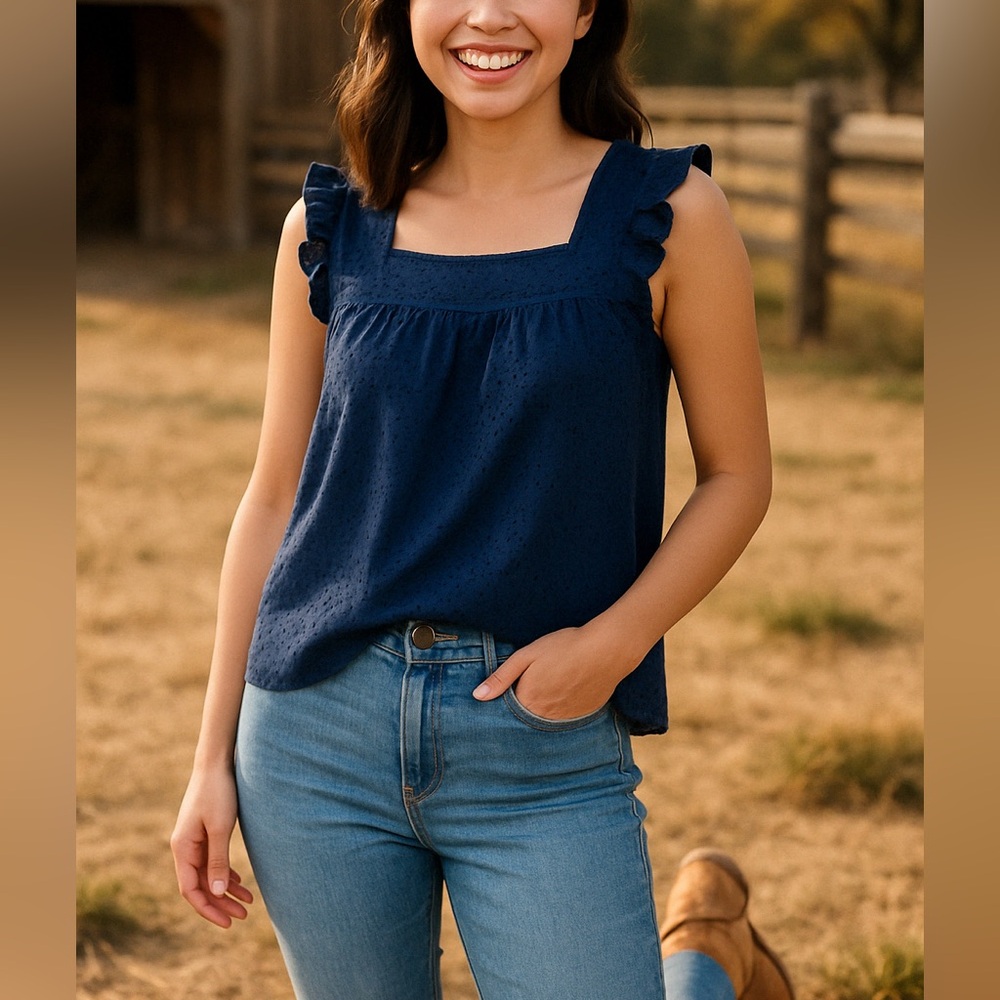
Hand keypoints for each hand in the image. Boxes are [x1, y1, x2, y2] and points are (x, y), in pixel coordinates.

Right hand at [170, 767, 253, 927]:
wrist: (216, 763)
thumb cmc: (218, 792)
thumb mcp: (221, 827)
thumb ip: (218, 860)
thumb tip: (218, 892)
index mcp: (183, 848)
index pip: (191, 890)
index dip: (208, 909)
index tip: (227, 922)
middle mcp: (185, 848)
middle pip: (200, 886)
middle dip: (220, 904)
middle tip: (243, 917)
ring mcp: (194, 841)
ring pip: (208, 875)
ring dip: (226, 891)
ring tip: (248, 904)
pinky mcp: (205, 833)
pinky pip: (213, 862)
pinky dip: (226, 874)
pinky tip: (240, 884)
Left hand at [472, 623, 642, 720]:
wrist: (607, 649)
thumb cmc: (564, 647)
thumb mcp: (527, 655)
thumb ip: (502, 677)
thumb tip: (478, 696)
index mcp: (528, 702)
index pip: (508, 712)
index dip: (507, 700)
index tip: (509, 690)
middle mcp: (546, 717)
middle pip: (527, 718)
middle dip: (525, 706)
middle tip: (534, 684)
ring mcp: (566, 718)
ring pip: (547, 720)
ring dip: (544, 709)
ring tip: (551, 685)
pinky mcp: (584, 715)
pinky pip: (566, 718)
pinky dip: (563, 708)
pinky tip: (567, 690)